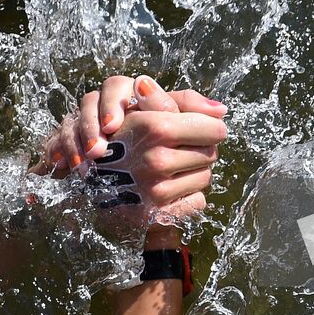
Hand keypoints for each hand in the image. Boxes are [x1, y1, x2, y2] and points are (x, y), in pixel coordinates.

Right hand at [32, 75, 227, 220]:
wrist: (92, 176)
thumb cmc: (123, 136)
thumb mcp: (145, 109)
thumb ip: (183, 101)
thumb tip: (222, 109)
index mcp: (156, 127)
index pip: (214, 129)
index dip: (211, 127)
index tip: (205, 128)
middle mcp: (156, 159)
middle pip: (212, 153)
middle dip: (201, 148)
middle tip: (180, 146)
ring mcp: (156, 190)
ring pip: (206, 177)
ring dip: (195, 170)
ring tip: (172, 165)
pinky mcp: (157, 213)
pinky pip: (198, 200)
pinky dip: (189, 194)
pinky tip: (170, 186)